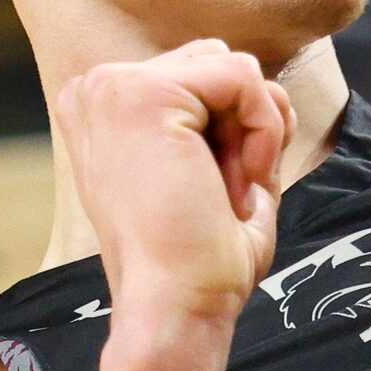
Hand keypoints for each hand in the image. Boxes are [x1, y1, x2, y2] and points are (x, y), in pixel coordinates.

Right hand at [53, 41, 295, 370]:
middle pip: (218, 63)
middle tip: (226, 196)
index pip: (201, 76)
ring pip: (233, 66)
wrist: (175, 307)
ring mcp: (113, 87)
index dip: (233, 132)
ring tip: (227, 193)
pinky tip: (239, 183)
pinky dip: (264, 131)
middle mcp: (96, 88)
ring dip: (254, 132)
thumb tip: (274, 86)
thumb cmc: (200, 260)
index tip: (220, 195)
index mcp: (105, 108)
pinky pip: (245, 78)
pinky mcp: (144, 93)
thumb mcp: (220, 172)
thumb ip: (239, 120)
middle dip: (245, 126)